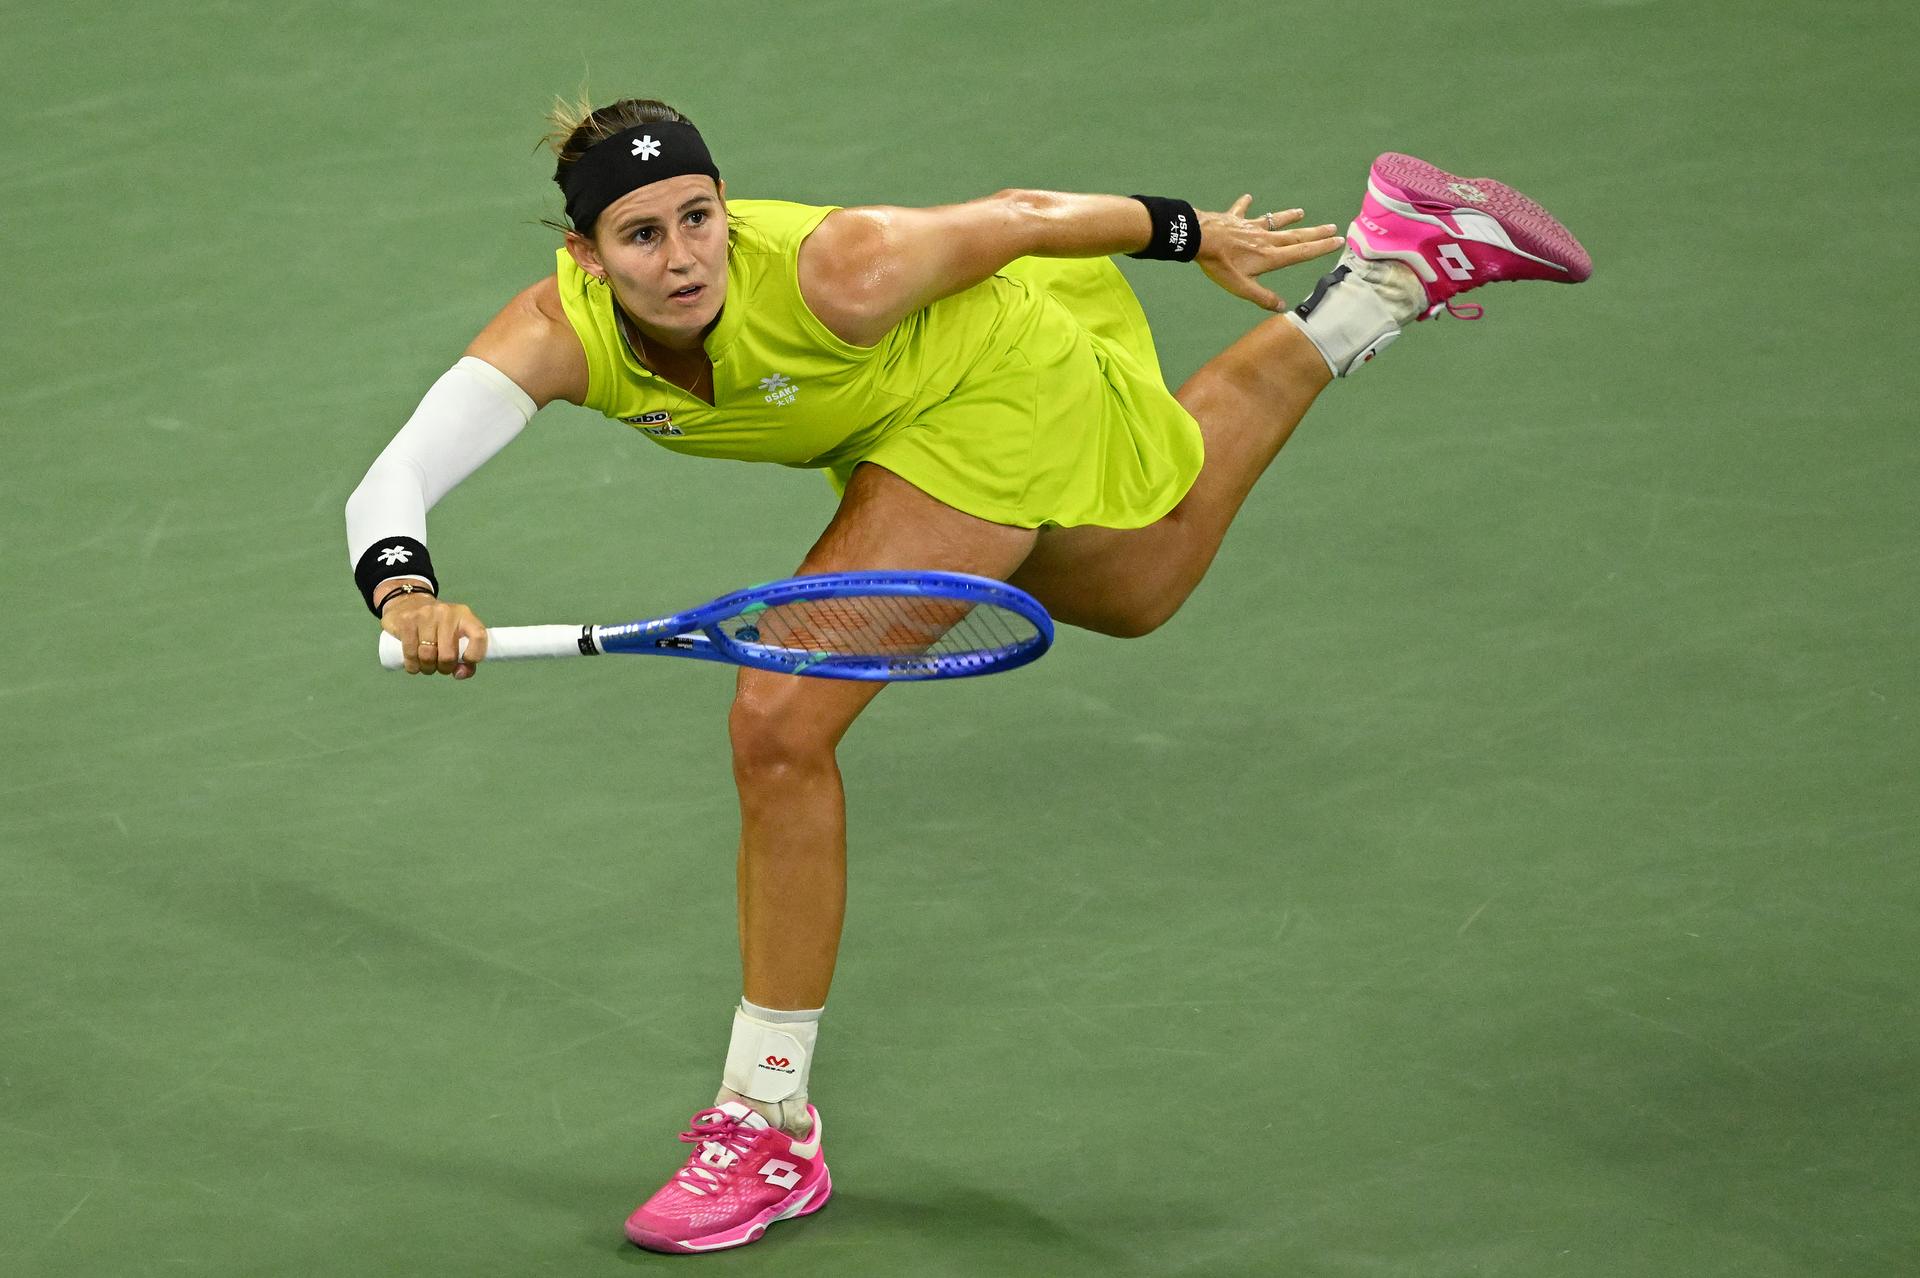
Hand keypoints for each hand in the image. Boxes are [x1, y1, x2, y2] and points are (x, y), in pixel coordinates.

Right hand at [381, 593, 488, 678]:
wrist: (410, 602)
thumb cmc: (438, 626)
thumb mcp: (457, 634)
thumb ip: (465, 658)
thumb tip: (459, 674)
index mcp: (464, 615)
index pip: (479, 636)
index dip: (475, 655)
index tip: (466, 661)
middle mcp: (446, 613)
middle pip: (448, 655)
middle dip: (444, 668)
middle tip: (441, 666)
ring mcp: (425, 615)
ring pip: (427, 656)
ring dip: (427, 668)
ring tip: (427, 665)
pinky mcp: (407, 621)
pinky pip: (410, 653)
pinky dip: (413, 666)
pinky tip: (414, 664)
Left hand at [1195, 196, 1344, 311]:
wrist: (1198, 239)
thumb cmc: (1219, 265)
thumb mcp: (1241, 287)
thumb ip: (1263, 297)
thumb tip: (1282, 307)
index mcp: (1269, 256)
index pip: (1301, 252)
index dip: (1321, 247)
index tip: (1338, 241)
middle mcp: (1265, 238)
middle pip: (1295, 235)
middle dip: (1315, 232)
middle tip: (1333, 227)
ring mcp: (1250, 226)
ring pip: (1274, 220)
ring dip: (1288, 216)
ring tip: (1301, 212)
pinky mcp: (1234, 218)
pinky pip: (1242, 210)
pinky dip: (1246, 204)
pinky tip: (1249, 197)